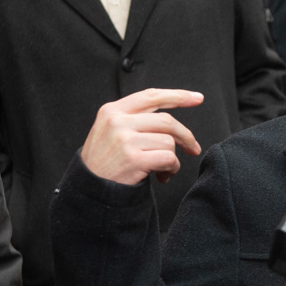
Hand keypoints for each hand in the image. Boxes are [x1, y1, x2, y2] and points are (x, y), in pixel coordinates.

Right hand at [80, 88, 203, 184]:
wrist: (89, 189)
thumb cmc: (103, 161)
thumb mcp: (108, 131)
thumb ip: (132, 119)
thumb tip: (169, 119)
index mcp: (113, 110)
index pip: (152, 96)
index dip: (178, 96)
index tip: (196, 98)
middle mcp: (118, 121)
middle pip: (167, 120)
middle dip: (185, 136)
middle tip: (193, 148)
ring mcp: (125, 140)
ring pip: (169, 141)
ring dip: (173, 158)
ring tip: (163, 169)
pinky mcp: (133, 159)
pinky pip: (168, 158)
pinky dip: (171, 169)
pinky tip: (162, 176)